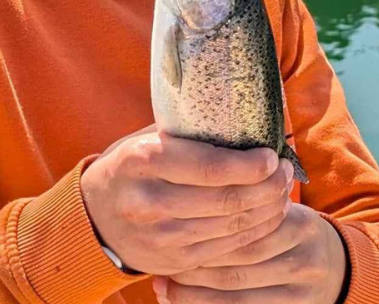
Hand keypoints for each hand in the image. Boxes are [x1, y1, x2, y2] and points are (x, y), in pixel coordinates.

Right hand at [79, 125, 294, 276]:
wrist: (94, 219)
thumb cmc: (130, 168)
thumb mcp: (145, 139)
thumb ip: (187, 132)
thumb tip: (247, 117)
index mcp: (142, 160)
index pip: (208, 167)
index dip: (248, 165)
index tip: (271, 156)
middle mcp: (150, 202)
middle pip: (226, 200)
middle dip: (267, 186)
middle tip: (284, 171)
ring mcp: (161, 237)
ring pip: (232, 228)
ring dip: (267, 210)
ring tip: (282, 190)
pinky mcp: (174, 262)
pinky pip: (226, 250)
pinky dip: (253, 232)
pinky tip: (266, 215)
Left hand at [152, 203, 347, 303]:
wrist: (334, 266)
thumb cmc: (288, 228)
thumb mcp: (278, 206)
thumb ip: (246, 195)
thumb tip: (189, 181)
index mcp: (300, 220)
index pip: (249, 219)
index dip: (208, 220)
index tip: (173, 220)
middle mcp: (306, 254)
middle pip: (241, 255)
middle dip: (197, 256)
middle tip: (161, 257)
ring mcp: (303, 286)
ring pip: (237, 287)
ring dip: (195, 287)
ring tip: (164, 283)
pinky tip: (179, 300)